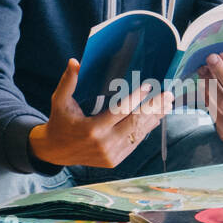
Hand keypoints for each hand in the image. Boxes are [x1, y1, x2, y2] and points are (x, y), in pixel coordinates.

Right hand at [29, 59, 173, 167]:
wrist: (55, 152)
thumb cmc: (60, 122)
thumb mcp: (60, 101)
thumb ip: (68, 82)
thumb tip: (74, 62)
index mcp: (92, 129)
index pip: (120, 111)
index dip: (136, 98)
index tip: (148, 86)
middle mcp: (104, 144)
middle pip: (135, 123)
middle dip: (154, 108)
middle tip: (167, 94)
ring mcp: (111, 155)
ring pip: (138, 134)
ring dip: (154, 118)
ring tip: (166, 105)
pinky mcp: (114, 160)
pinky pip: (134, 143)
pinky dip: (145, 130)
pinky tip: (155, 119)